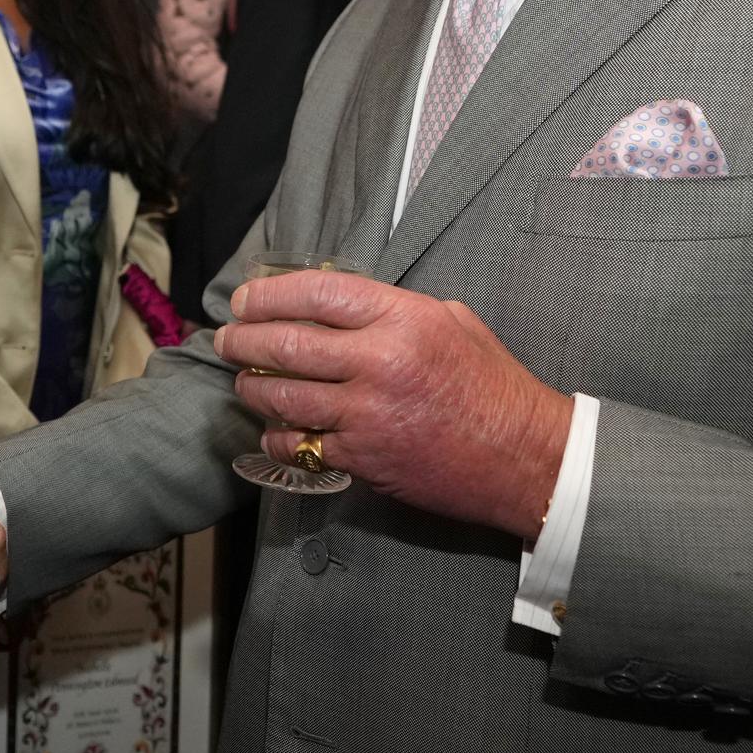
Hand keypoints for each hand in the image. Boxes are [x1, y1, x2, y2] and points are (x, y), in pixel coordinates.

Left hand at [218, 271, 572, 540]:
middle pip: (284, 344)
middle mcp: (378, 362)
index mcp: (401, 319)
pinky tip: (272, 428)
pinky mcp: (362, 458)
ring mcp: (365, 414)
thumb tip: (334, 303)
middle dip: (242, 340)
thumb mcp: (450, 321)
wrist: (524, 457)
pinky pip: (299, 444)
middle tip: (227, 340)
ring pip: (281, 396)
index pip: (314, 294)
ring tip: (242, 380)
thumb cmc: (492, 385)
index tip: (245, 300)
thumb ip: (391, 309)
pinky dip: (276, 436)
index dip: (267, 295)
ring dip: (250, 387)